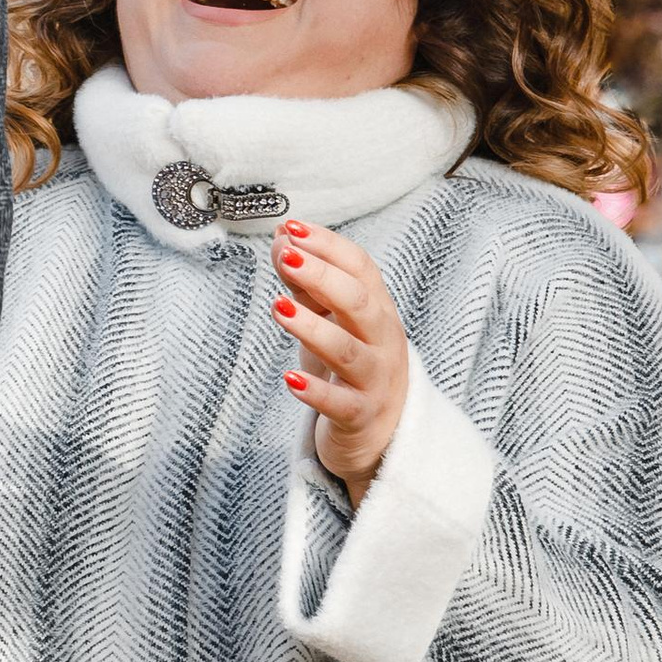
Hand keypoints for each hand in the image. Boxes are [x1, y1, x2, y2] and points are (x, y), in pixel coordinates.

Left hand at [271, 219, 410, 496]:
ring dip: (312, 327)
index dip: (328, 245)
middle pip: (359, 302)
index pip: (361, 267)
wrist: (384, 433)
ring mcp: (375, 379)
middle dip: (322, 277)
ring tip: (278, 308)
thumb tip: (280, 239)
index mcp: (377, 309)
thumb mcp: (332, 320)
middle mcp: (382, 340)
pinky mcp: (360, 416)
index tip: (292, 228)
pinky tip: (289, 379)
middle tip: (286, 258)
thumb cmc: (352, 366)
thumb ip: (306, 283)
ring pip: (348, 351)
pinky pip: (339, 403)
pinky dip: (315, 392)